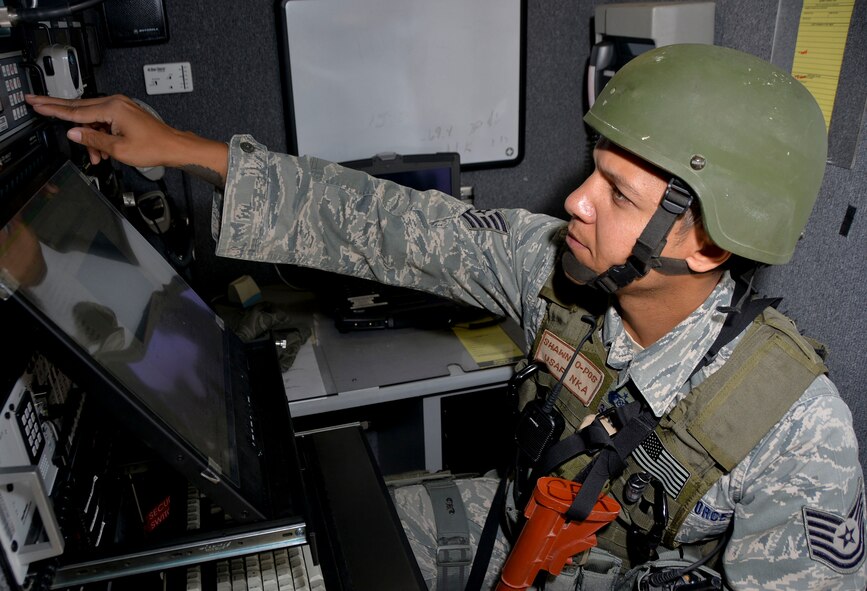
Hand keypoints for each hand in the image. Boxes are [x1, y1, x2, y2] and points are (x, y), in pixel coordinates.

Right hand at [25, 94, 227, 185]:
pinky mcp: (125, 114)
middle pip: (81, 109)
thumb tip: (74, 133)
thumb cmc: (154, 147)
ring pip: (93, 119)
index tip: (38, 104)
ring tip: (96, 155)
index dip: (54, 109)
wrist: (175, 147)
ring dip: (90, 137)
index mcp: (113, 108)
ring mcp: (121, 107)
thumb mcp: (118, 149)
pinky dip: (100, 135)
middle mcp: (116, 102)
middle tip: (37, 105)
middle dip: (61, 113)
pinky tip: (102, 150)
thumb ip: (93, 140)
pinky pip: (104, 122)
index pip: (76, 110)